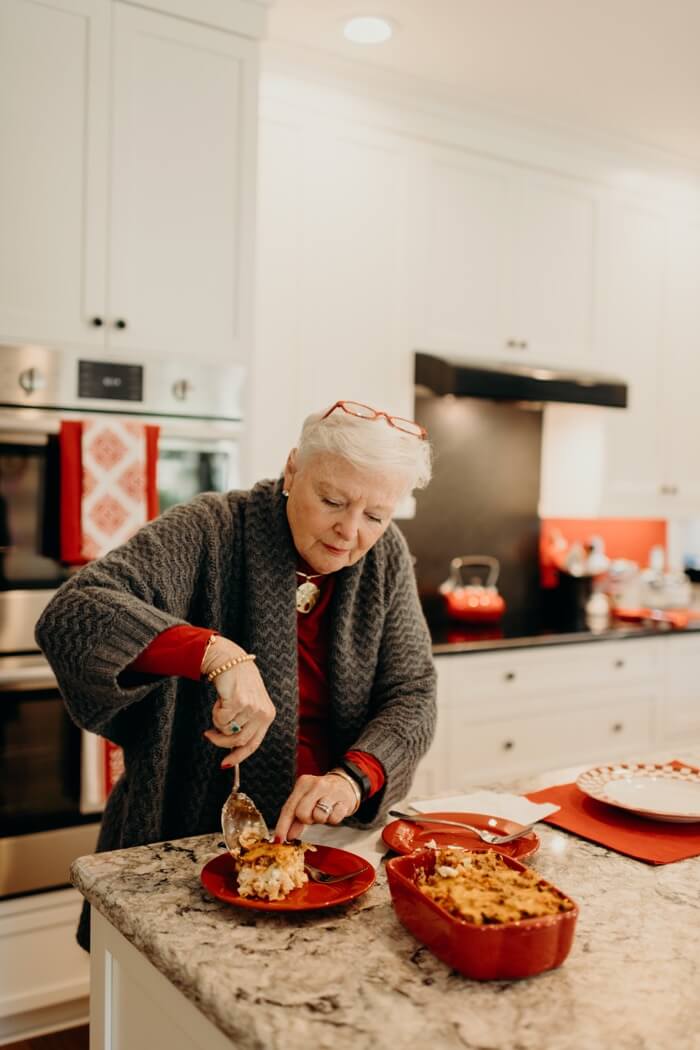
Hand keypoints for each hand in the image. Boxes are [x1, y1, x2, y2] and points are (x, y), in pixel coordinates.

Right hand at [202, 638, 274, 766]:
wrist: (232, 661)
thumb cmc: (239, 683)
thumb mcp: (250, 704)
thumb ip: (245, 724)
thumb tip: (231, 748)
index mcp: (268, 715)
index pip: (254, 744)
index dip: (239, 757)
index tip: (225, 764)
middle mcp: (262, 713)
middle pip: (238, 741)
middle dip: (221, 741)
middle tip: (209, 734)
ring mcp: (251, 708)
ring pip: (227, 730)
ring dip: (217, 721)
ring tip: (219, 707)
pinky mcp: (238, 702)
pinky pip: (220, 720)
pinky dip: (215, 713)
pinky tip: (219, 700)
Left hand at [274, 772, 358, 842]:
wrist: (346, 784)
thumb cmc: (322, 794)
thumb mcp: (306, 801)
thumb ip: (295, 818)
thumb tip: (288, 836)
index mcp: (303, 783)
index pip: (289, 807)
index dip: (283, 825)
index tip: (279, 840)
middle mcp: (316, 785)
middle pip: (302, 813)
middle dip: (306, 820)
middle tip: (313, 816)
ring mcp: (332, 791)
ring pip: (318, 816)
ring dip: (321, 819)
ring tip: (325, 811)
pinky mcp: (345, 800)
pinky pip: (334, 819)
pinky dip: (333, 819)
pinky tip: (335, 810)